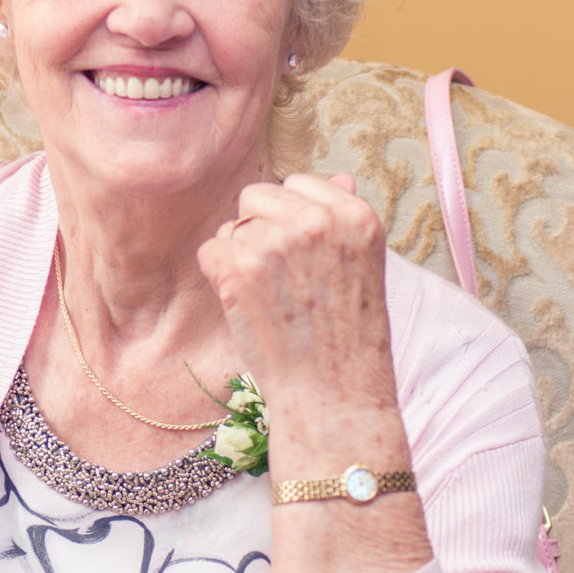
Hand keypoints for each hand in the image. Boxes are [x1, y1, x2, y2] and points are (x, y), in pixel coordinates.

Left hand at [198, 172, 397, 436]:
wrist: (334, 395)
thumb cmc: (346, 337)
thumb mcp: (363, 268)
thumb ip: (344, 220)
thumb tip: (339, 177)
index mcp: (356, 216)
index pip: (298, 182)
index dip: (289, 220)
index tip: (302, 260)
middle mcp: (319, 221)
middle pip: (257, 196)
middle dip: (259, 231)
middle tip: (281, 280)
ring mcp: (278, 242)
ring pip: (232, 227)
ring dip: (239, 259)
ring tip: (270, 299)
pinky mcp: (241, 268)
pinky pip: (210, 251)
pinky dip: (219, 278)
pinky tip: (247, 307)